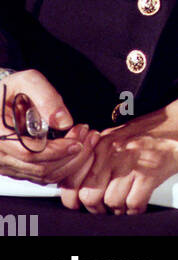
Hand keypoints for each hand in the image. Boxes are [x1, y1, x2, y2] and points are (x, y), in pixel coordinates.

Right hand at [0, 69, 98, 185]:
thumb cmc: (7, 91)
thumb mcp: (26, 82)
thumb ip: (46, 97)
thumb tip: (63, 121)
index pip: (31, 153)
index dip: (58, 150)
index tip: (78, 140)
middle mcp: (0, 156)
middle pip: (41, 168)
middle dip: (70, 155)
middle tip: (86, 136)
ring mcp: (6, 166)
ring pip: (43, 176)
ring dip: (69, 162)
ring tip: (84, 141)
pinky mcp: (15, 169)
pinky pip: (41, 177)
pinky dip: (61, 167)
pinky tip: (74, 151)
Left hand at [59, 98, 177, 214]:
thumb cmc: (161, 128)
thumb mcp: (124, 135)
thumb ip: (104, 154)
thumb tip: (85, 179)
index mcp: (104, 141)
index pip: (74, 177)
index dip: (75, 198)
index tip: (83, 204)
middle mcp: (114, 150)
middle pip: (89, 195)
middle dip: (98, 208)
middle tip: (108, 208)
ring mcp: (132, 161)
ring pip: (111, 202)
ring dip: (119, 209)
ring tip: (128, 202)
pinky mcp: (152, 172)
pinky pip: (133, 204)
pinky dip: (136, 209)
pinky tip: (141, 201)